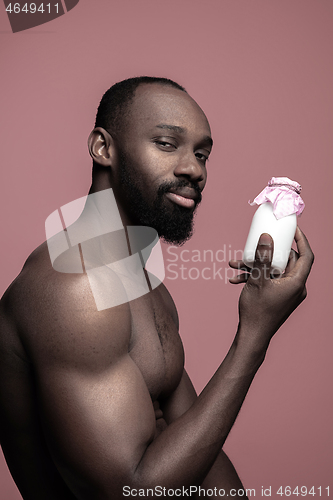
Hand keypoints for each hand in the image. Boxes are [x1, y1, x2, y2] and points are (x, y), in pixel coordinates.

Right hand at [229, 227, 313, 345]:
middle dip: (267, 252)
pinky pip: (268, 280)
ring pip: (273, 270)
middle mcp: (295, 287)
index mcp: (297, 282)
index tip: (293, 228)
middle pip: (286, 261)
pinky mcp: (277, 296)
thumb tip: (267, 237)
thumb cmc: (257, 311)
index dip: (302, 239)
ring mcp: (286, 292)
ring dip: (255, 265)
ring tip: (235, 264)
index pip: (306, 255)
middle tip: (258, 242)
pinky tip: (236, 278)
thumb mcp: (258, 280)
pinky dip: (254, 277)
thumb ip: (263, 257)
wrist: (252, 336)